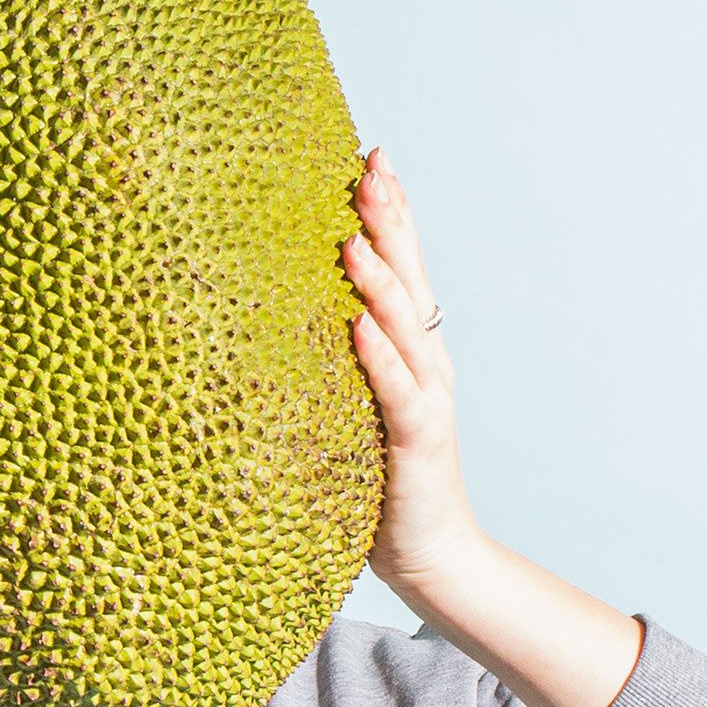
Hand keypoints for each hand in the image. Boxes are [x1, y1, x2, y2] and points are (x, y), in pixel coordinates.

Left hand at [342, 147, 483, 592]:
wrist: (429, 551)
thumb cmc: (380, 479)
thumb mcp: (351, 404)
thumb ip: (332, 359)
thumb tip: (277, 314)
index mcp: (410, 348)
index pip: (401, 267)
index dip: (390, 212)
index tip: (369, 155)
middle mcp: (426, 363)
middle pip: (409, 278)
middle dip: (391, 221)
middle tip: (370, 166)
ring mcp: (426, 400)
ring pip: (404, 328)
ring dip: (380, 280)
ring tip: (355, 236)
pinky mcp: (416, 442)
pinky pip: (396, 394)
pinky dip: (378, 359)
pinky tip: (358, 328)